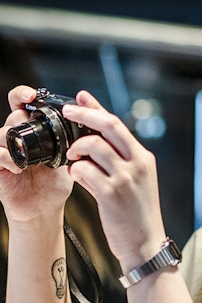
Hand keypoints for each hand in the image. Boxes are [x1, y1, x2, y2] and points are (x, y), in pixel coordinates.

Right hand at [0, 86, 72, 222]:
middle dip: (21, 117)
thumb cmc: (57, 182)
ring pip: (2, 132)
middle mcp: (19, 137)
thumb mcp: (70, 156)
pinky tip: (20, 168)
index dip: (23, 94)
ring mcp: (7, 151)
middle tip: (30, 125)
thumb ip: (77, 139)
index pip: (22, 103)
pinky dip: (7, 158)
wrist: (46, 208)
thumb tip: (91, 121)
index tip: (32, 95)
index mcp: (35, 130)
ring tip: (30, 156)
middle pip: (13, 115)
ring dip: (14, 139)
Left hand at [63, 91, 165, 265]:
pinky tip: (76, 175)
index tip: (81, 98)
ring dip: (77, 148)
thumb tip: (90, 143)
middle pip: (109, 126)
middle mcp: (138, 164)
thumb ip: (118, 161)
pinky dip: (76, 170)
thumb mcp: (136, 182)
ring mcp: (125, 178)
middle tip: (68, 112)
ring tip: (72, 156)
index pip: (118, 125)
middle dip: (84, 115)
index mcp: (144, 158)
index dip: (97, 108)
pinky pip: (85, 171)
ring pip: (94, 146)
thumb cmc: (137, 214)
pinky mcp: (111, 194)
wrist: (145, 244)